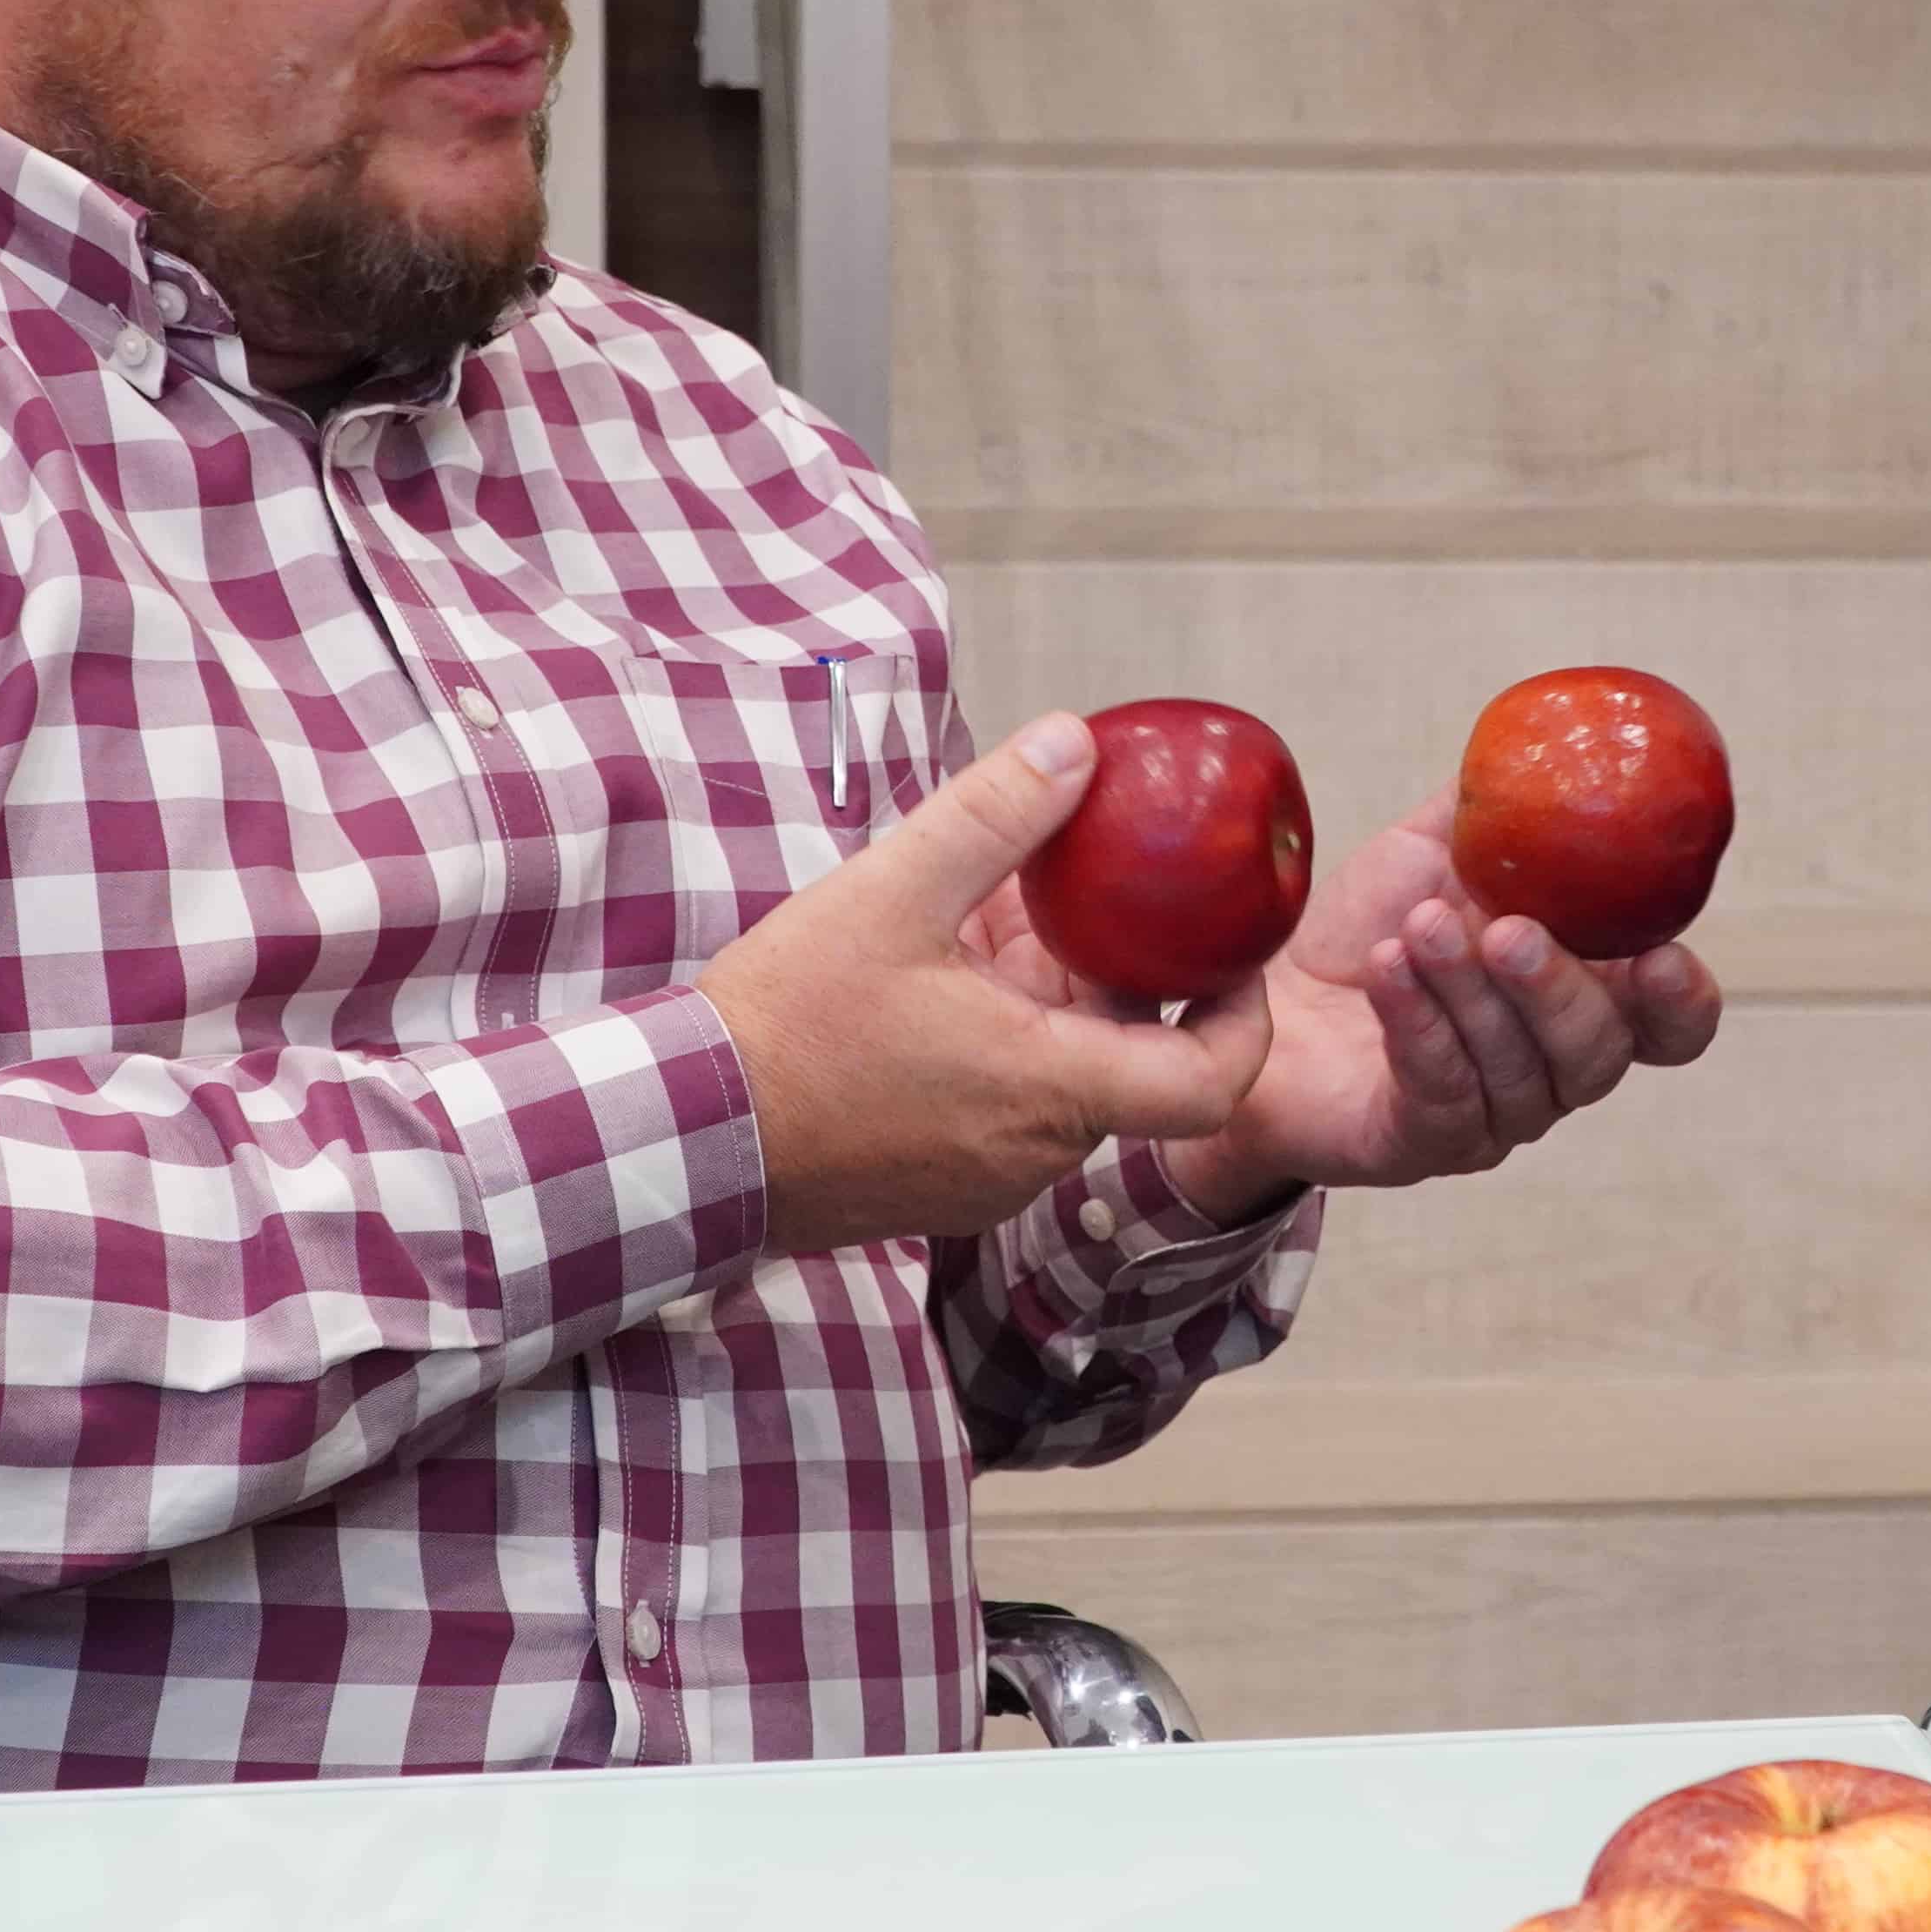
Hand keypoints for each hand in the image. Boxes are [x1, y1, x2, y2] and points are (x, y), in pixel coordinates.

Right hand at [699, 714, 1276, 1252]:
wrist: (686, 1138)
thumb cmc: (788, 1025)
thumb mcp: (892, 893)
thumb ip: (994, 814)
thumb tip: (1077, 741)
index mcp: (1051, 1089)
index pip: (1211, 1082)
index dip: (1243, 1020)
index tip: (1238, 958)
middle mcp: (1037, 1152)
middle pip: (1129, 1066)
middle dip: (1120, 981)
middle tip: (1096, 902)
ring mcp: (987, 1180)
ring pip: (1060, 1084)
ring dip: (1049, 1009)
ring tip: (996, 927)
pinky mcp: (939, 1189)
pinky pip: (1004, 1112)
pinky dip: (1000, 1048)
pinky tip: (940, 985)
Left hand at [1103, 786, 1721, 1217]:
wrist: (1256, 997)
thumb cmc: (1363, 930)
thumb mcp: (1431, 851)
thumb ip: (1495, 809)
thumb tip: (1544, 741)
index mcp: (1583, 995)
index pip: (1672, 1024)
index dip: (1681, 1000)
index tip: (1659, 957)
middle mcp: (1552, 1067)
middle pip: (1599, 1051)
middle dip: (1556, 988)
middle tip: (1507, 930)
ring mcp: (1493, 1117)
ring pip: (1518, 1072)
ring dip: (1469, 993)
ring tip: (1418, 929)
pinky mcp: (1421, 1142)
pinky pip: (1441, 1092)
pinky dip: (1419, 1024)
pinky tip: (1390, 971)